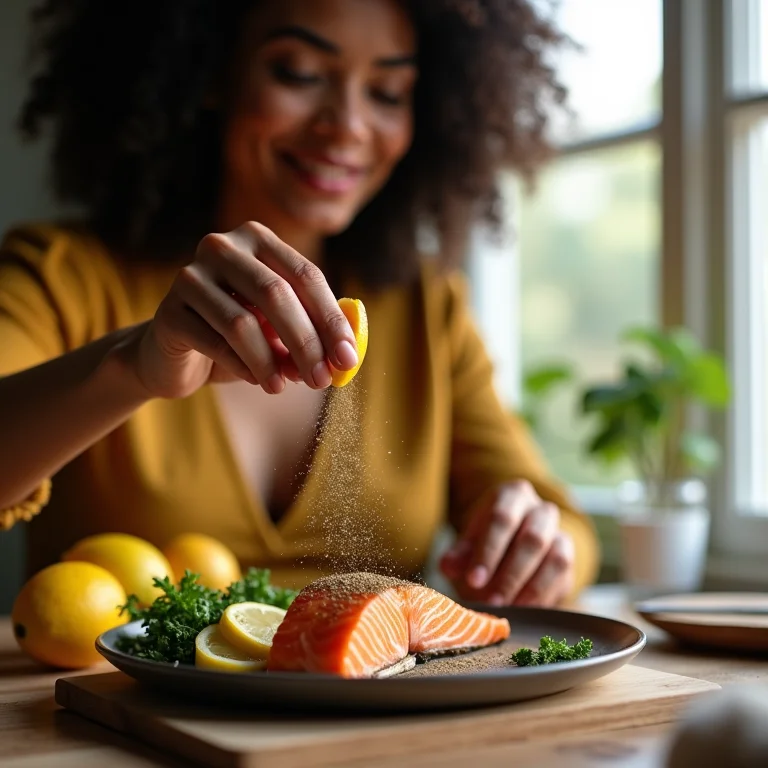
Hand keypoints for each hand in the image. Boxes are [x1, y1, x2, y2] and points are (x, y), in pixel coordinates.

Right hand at [127, 221, 358, 398]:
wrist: (176, 355)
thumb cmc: (239, 338)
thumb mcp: (281, 330)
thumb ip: (314, 330)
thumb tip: (347, 354)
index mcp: (257, 239)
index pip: (305, 276)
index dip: (331, 320)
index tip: (348, 359)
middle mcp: (222, 247)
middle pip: (276, 294)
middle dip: (306, 343)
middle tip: (321, 381)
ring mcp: (190, 276)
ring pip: (243, 323)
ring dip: (271, 362)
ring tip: (283, 387)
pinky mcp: (168, 311)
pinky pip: (215, 343)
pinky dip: (243, 367)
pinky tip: (257, 381)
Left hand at [439, 480, 574, 606]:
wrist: (510, 549)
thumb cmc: (485, 543)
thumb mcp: (467, 545)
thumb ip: (458, 555)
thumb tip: (448, 565)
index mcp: (512, 495)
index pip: (502, 519)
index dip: (488, 551)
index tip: (474, 580)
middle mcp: (540, 510)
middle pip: (533, 539)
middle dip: (511, 574)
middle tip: (492, 602)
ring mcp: (559, 533)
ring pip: (555, 559)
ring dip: (530, 589)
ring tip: (508, 609)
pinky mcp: (568, 560)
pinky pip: (564, 578)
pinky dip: (544, 597)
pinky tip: (524, 610)